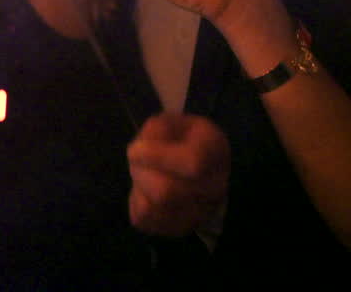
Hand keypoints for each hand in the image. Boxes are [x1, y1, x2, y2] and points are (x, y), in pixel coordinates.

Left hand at [126, 113, 229, 235]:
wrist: (197, 165)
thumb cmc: (181, 139)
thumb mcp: (170, 121)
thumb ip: (155, 131)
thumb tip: (138, 153)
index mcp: (215, 152)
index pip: (192, 164)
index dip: (157, 157)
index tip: (135, 149)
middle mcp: (215, 188)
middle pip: (166, 192)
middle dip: (141, 172)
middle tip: (137, 160)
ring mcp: (200, 213)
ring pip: (154, 208)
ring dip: (139, 187)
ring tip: (144, 174)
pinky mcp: (178, 229)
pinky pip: (145, 220)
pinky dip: (137, 202)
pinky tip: (147, 190)